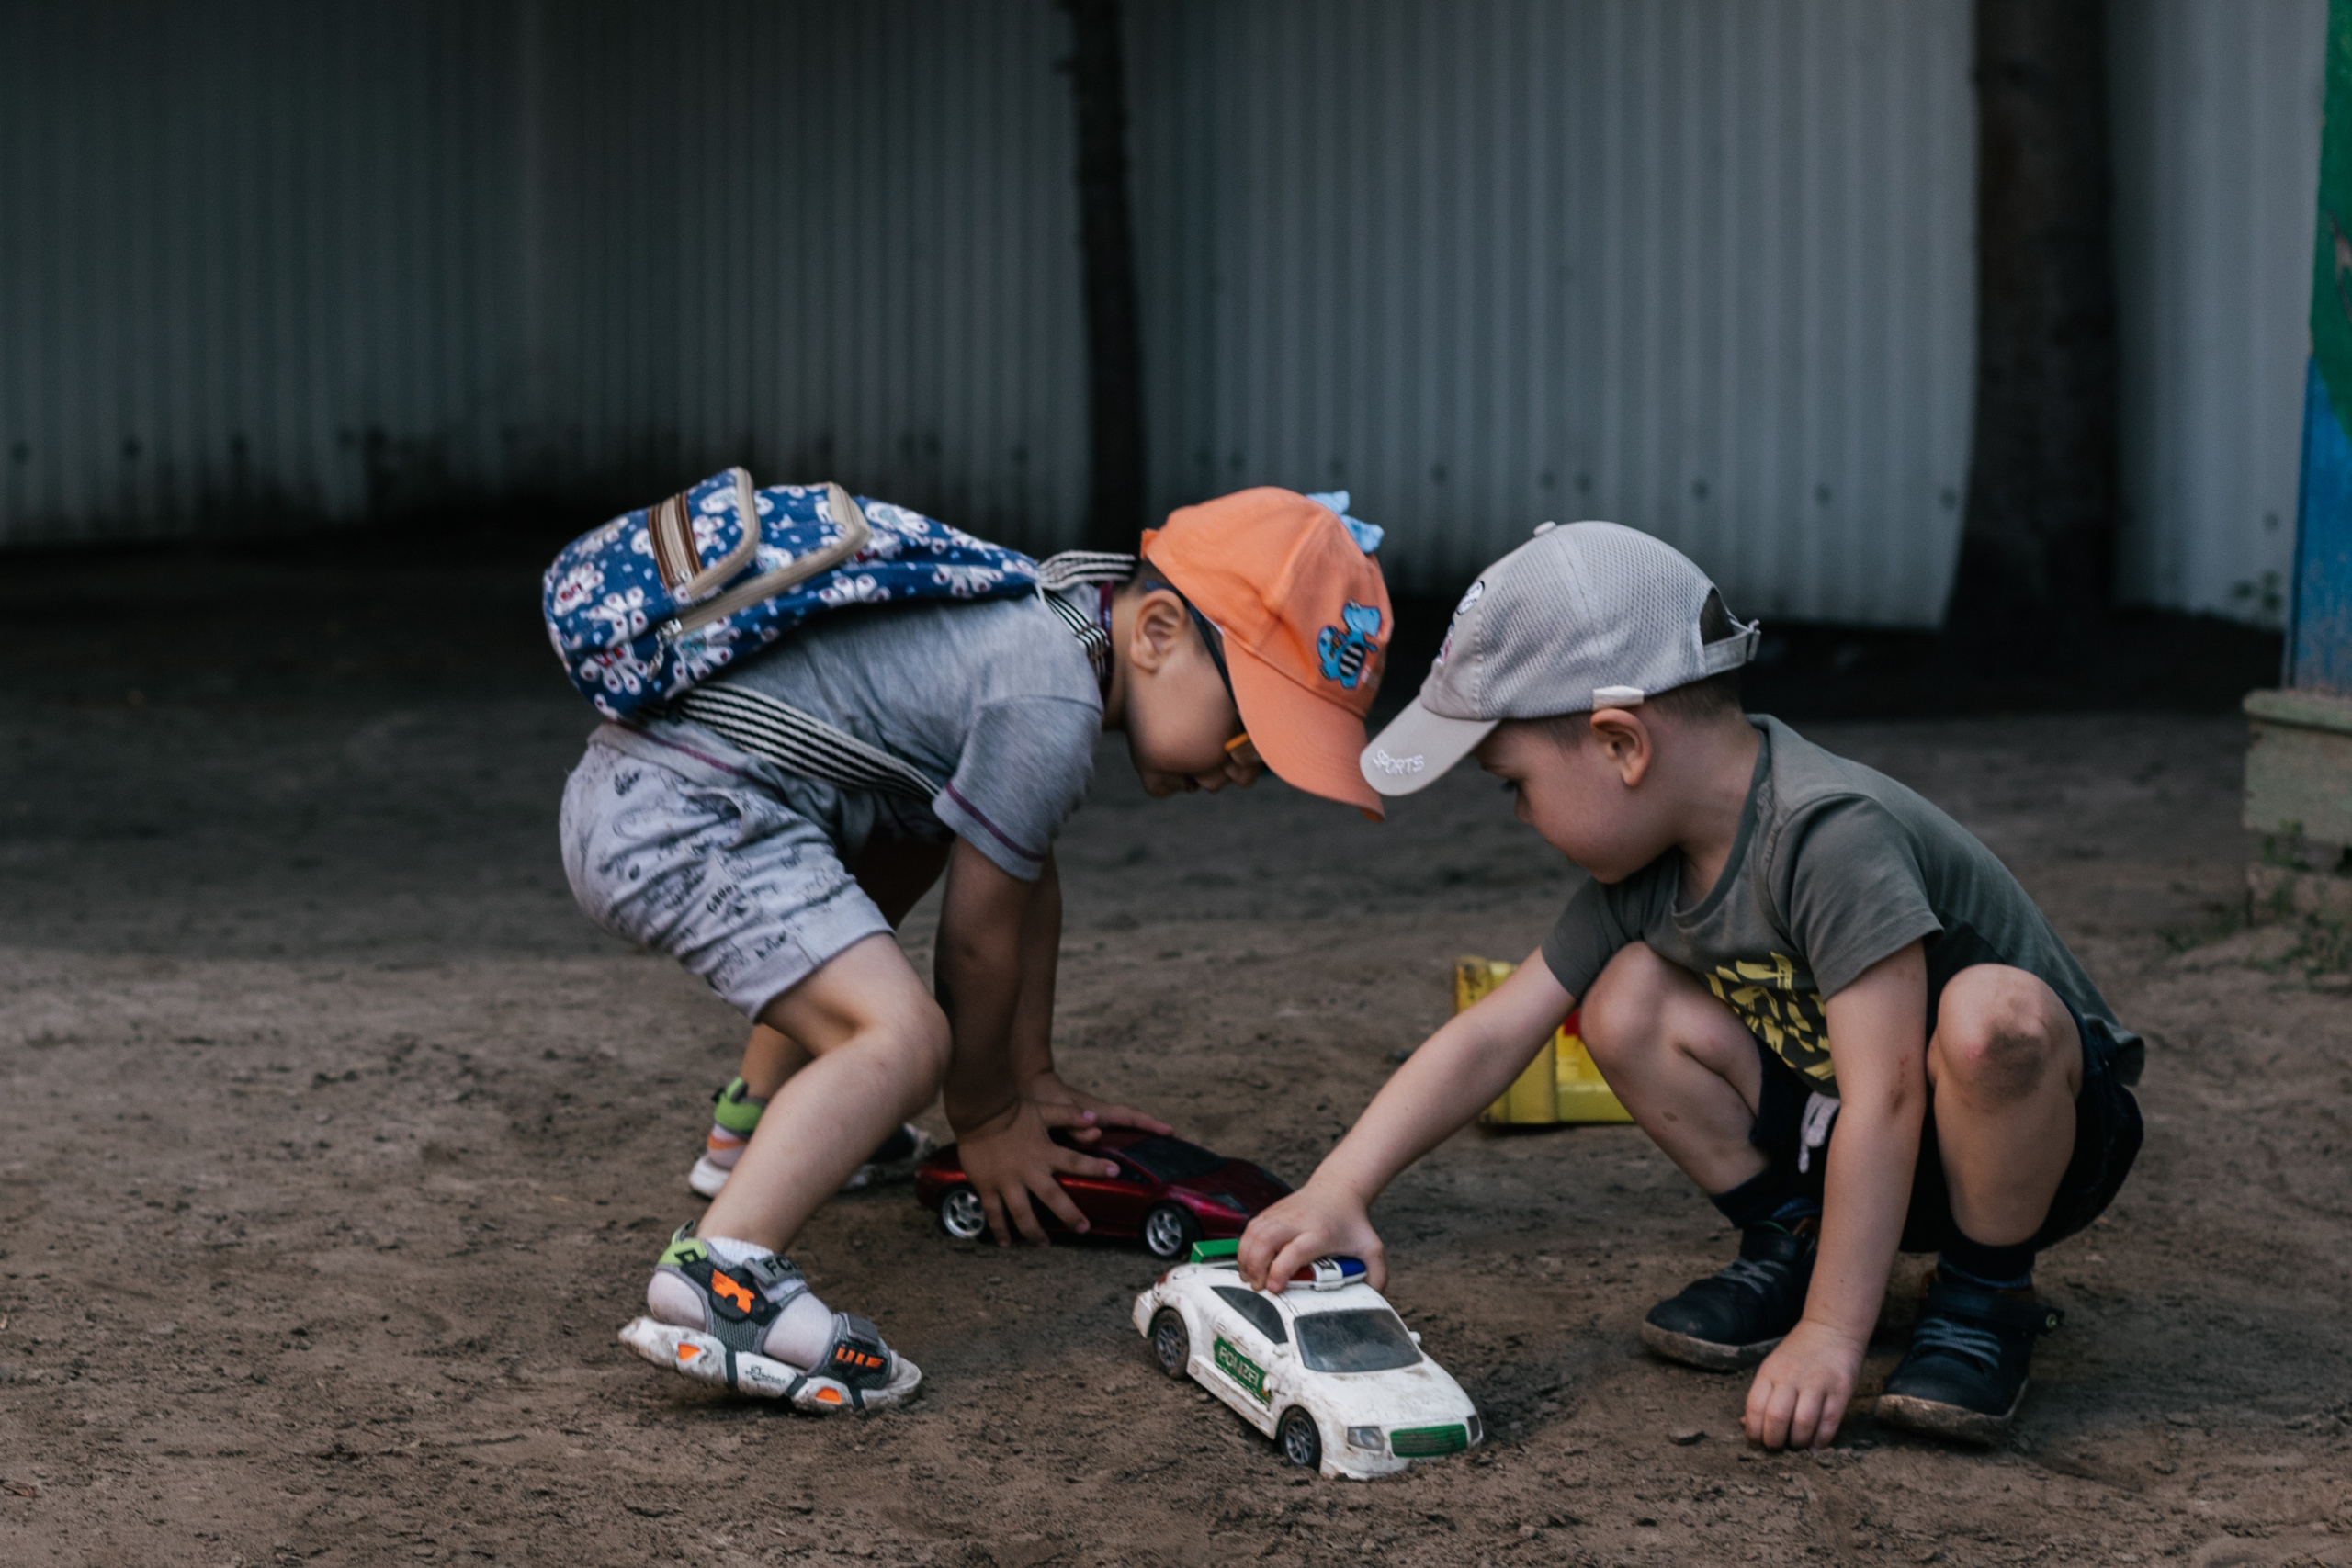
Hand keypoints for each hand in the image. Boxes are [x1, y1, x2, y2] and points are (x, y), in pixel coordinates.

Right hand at [952, 1098, 1122, 1246]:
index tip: (1115, 1172)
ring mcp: (1006, 1182)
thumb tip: (1095, 1117)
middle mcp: (1028, 1171)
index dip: (1096, 1167)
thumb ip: (1069, 1115)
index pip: (1076, 1162)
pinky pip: (994, 1213)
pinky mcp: (987, 1187)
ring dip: (1033, 1232)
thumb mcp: (1044, 1110)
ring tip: (1043, 1244)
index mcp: (1045, 1152)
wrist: (979, 1112)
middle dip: (1070, 1215)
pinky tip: (1005, 1243)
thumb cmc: (1012, 1110)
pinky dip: (1000, 1230)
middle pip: (1053, 1198)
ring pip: (1022, 1214)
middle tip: (1083, 1228)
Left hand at [1021, 1070, 1173, 1140]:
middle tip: (1172, 1137)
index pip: (1127, 1117)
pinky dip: (1125, 1131)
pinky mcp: (1087, 1118)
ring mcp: (1095, 1114)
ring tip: (1157, 1143)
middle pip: (1131, 1117)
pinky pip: (1112, 1125)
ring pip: (1123, 1121)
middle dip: (1151, 1125)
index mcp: (1095, 1111)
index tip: (1168, 1130)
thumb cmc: (1042, 1098)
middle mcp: (1099, 1112)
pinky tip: (1126, 1144)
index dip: (1148, 1124)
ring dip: (1141, 1129)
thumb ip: (1073, 1125)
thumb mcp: (1055, 1113)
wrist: (1031, 1083)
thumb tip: (1098, 1132)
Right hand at [1236, 1180, 1385, 1295]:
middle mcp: (1297, 1221)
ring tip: (1249, 1280)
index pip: (1295, 1251)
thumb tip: (1371, 1300)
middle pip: (1266, 1240)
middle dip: (1256, 1266)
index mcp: (1320, 1232)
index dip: (1280, 1270)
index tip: (1274, 1288)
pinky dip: (1244, 1248)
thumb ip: (1376, 1275)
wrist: (1338, 1189)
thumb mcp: (1371, 1248)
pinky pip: (1250, 1230)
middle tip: (1258, 1287)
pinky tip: (1247, 1264)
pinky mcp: (1270, 1212)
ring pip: (1254, 1234)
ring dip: (1246, 1259)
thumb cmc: (1351, 1222)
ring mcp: (1280, 1214)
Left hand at [1744, 1319, 1865, 1449]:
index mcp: (1770, 1372)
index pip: (1754, 1407)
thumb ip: (1762, 1395)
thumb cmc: (1798, 1354)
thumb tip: (1745, 1425)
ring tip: (1796, 1445)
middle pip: (1776, 1417)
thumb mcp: (1773, 1367)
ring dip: (1798, 1442)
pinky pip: (1829, 1422)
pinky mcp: (1840, 1390)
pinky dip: (1820, 1440)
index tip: (1756, 1443)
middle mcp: (1791, 1377)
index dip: (1753, 1431)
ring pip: (1803, 1423)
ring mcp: (1817, 1383)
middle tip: (1777, 1448)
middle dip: (1774, 1441)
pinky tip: (1815, 1444)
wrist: (1831, 1328)